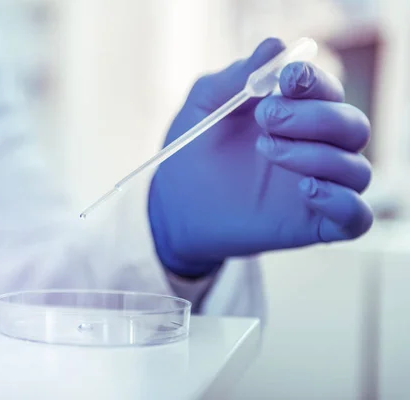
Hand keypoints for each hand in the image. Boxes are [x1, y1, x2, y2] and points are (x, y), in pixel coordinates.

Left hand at [148, 38, 372, 277]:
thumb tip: (275, 46)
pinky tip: (305, 189)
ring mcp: (318, 187)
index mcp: (297, 115)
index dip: (315, 81)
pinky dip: (342, 202)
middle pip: (351, 126)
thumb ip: (236, 77)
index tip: (286, 78)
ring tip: (266, 149)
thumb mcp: (206, 105)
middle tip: (266, 116)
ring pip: (356, 169)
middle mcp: (316, 149)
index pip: (329, 93)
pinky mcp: (313, 224)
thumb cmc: (193, 149)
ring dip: (317, 155)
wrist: (176, 204)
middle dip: (314, 117)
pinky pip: (355, 217)